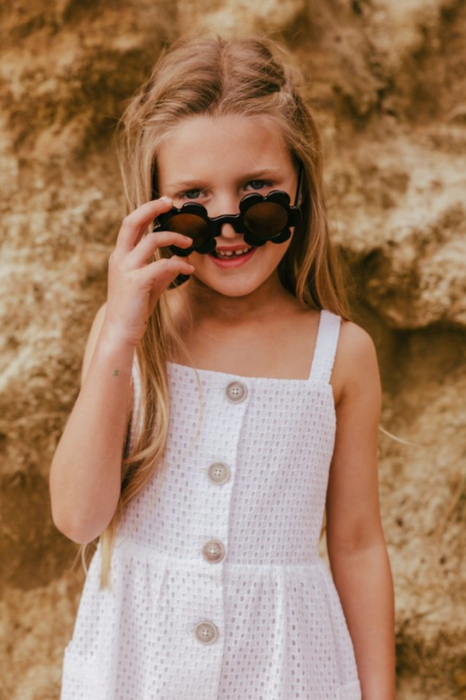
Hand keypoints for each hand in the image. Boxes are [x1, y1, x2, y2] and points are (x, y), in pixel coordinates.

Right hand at [102, 196, 193, 346]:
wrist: (120, 332)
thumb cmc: (133, 310)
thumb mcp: (148, 286)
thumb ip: (160, 272)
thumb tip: (178, 262)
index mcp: (120, 257)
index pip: (130, 225)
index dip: (146, 211)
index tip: (164, 203)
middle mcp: (120, 259)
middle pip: (132, 222)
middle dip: (151, 208)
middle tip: (170, 202)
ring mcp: (127, 270)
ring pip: (152, 241)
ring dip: (175, 238)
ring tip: (189, 243)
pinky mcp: (137, 282)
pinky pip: (163, 264)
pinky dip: (179, 263)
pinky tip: (189, 269)